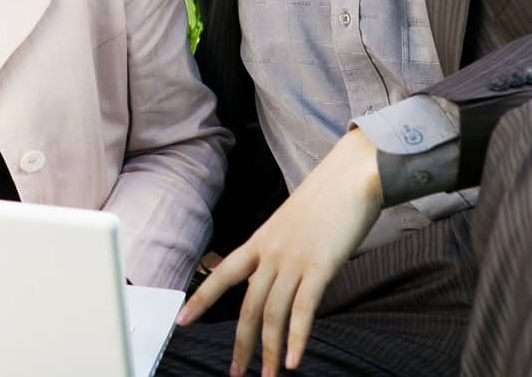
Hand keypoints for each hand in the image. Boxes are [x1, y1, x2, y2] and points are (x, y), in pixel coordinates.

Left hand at [177, 129, 382, 375]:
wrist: (350, 175)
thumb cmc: (326, 199)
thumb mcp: (291, 224)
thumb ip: (281, 251)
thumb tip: (280, 276)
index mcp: (260, 241)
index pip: (222, 274)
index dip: (200, 299)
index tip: (181, 321)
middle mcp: (270, 253)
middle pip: (247, 306)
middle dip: (240, 344)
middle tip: (235, 372)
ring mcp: (293, 260)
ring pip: (273, 314)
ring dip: (270, 351)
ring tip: (269, 376)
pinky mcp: (320, 267)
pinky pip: (303, 310)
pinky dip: (297, 339)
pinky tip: (294, 361)